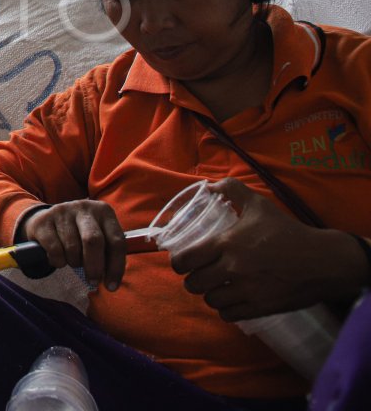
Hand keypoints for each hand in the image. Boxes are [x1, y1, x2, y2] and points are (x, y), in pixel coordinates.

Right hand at [23, 200, 125, 289]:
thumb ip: (108, 252)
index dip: (116, 267)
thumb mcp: (98, 234)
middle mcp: (84, 207)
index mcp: (104, 212)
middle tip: (92, 281)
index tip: (111, 286)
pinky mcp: (44, 220)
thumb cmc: (79, 233)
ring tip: (73, 260)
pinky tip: (58, 259)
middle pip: (93, 241)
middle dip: (94, 266)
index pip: (116, 241)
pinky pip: (55, 249)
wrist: (47, 219)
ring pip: (72, 247)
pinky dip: (58, 261)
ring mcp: (63, 211)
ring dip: (74, 262)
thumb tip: (112, 281)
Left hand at [171, 178, 364, 320]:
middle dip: (193, 280)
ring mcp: (247, 290)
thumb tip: (209, 185)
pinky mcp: (260, 307)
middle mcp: (234, 268)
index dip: (178, 262)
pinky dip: (225, 309)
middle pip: (193, 284)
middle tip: (199, 274)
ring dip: (209, 295)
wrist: (323, 261)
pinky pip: (229, 315)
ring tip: (215, 287)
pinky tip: (229, 300)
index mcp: (228, 243)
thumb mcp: (259, 204)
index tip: (182, 261)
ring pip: (210, 300)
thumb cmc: (287, 231)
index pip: (185, 259)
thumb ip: (232, 189)